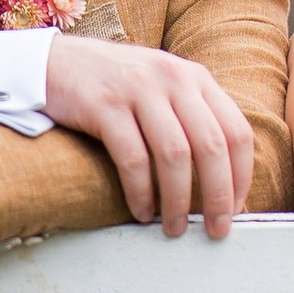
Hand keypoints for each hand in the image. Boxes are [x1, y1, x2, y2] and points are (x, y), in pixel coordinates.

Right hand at [44, 35, 253, 235]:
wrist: (51, 63)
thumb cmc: (112, 87)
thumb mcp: (161, 90)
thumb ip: (190, 119)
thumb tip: (220, 182)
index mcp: (194, 78)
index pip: (235, 131)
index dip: (241, 176)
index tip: (237, 209)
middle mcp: (172, 78)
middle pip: (211, 146)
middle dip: (218, 195)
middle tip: (216, 230)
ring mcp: (138, 89)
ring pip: (175, 155)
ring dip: (179, 200)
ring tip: (174, 228)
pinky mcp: (104, 104)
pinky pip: (133, 158)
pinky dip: (141, 192)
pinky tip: (141, 213)